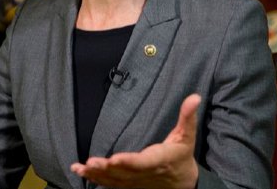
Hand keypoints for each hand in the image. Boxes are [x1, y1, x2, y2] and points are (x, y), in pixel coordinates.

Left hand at [70, 94, 200, 188]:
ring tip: (81, 168)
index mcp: (159, 160)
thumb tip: (195, 96)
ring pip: (114, 181)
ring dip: (97, 175)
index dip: (129, 161)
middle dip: (107, 168)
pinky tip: (80, 172)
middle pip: (124, 173)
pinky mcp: (129, 185)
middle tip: (91, 162)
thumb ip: (187, 117)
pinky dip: (95, 179)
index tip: (115, 159)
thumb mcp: (187, 136)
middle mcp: (145, 174)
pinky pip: (110, 184)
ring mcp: (136, 182)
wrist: (184, 183)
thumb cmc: (181, 156)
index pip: (143, 162)